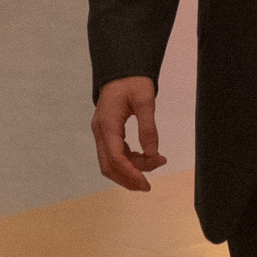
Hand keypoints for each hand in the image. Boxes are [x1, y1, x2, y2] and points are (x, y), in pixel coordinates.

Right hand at [93, 75, 165, 189]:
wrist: (122, 70)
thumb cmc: (133, 81)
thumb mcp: (145, 100)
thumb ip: (148, 127)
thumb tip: (153, 153)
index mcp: (107, 123)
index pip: (115, 156)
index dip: (129, 172)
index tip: (146, 183)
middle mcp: (100, 131)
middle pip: (108, 165)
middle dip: (127, 178)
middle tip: (148, 186)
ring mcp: (102, 133)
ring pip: (111, 163)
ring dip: (130, 170)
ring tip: (156, 163)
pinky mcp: (107, 133)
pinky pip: (115, 154)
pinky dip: (129, 161)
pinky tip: (147, 158)